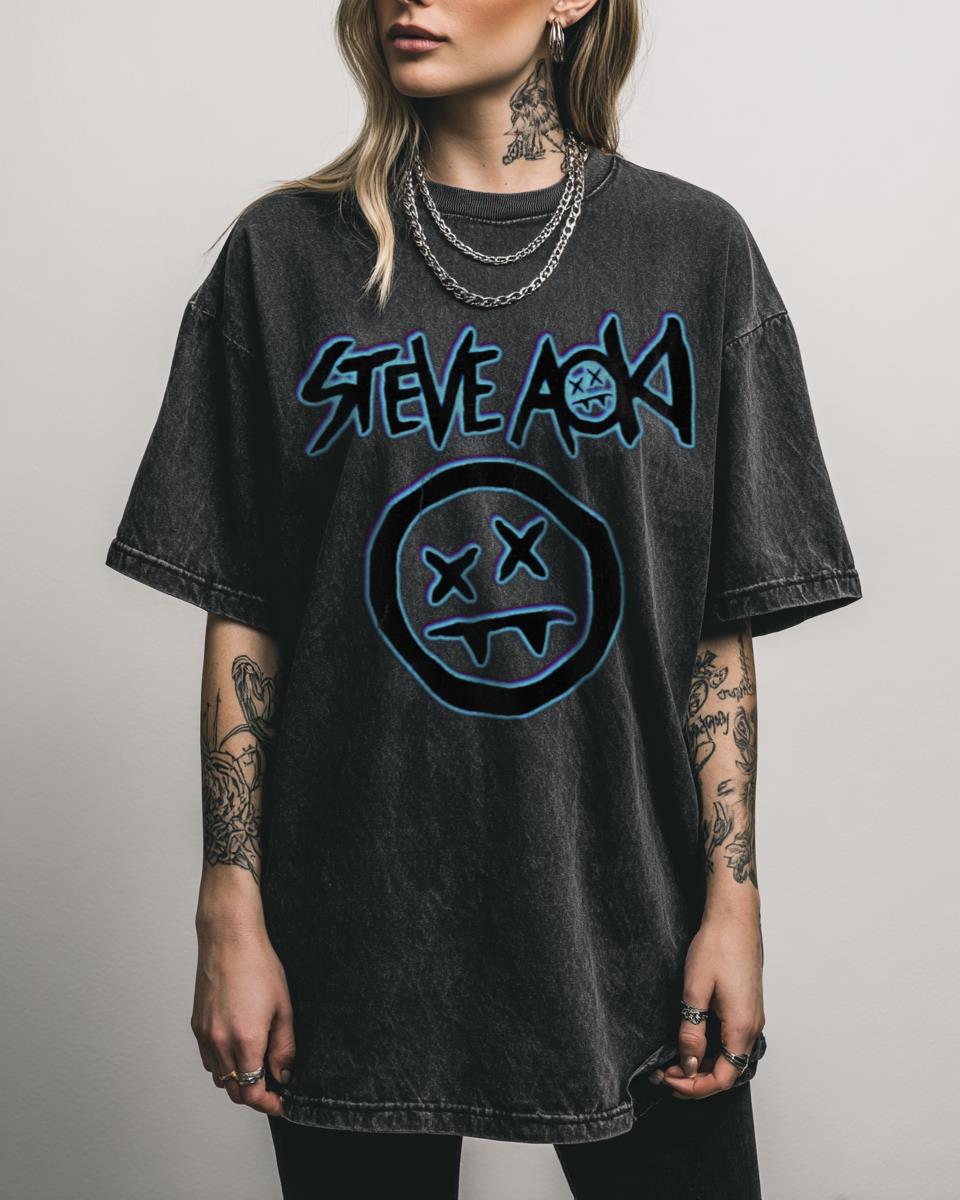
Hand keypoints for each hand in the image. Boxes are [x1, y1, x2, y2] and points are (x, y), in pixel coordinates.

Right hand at [191, 915, 295, 1116]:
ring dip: (238, 1081)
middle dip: (255, 1095)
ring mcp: (205, 1035)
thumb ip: (284, 1047)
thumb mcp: (283, 1007)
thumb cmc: (258, 966)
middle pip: (234, 1091)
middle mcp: (220, 1043)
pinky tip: (238, 1050)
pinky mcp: (196, 1026)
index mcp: (245, 1040)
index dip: (268, 1104)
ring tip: (258, 1066)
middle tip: (274, 1088)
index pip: (252, 1092)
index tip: (281, 1103)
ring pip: (219, 1077)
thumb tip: (284, 1074)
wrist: (229, 939)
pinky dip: (223, 1065)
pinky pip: (208, 1059)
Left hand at [658, 909, 764, 1099]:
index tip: (668, 1079)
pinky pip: (731, 1040)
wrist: (734, 918)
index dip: (694, 1087)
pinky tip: (691, 1041)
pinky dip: (712, 1049)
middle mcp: (753, 1027)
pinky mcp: (747, 1007)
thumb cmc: (717, 946)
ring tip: (673, 1059)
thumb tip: (689, 1064)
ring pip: (729, 1057)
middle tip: (664, 1072)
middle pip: (727, 1072)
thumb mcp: (695, 990)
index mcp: (742, 1027)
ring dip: (703, 1064)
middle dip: (695, 1079)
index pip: (722, 1078)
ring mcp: (752, 1017)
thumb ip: (692, 1031)